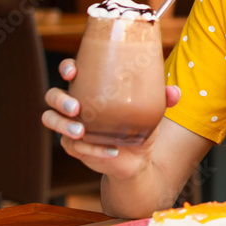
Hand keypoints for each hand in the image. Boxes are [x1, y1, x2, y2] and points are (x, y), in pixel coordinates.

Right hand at [41, 58, 180, 178]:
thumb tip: (175, 92)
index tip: (73, 71)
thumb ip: (163, 97)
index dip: (67, 68)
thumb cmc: (140, 123)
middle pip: (52, 96)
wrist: (138, 157)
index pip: (70, 71)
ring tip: (81, 130)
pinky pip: (72, 146)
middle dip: (59, 99)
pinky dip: (91, 148)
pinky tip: (110, 150)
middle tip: (75, 106)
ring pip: (51, 119)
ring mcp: (71, 124)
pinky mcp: (74, 146)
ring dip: (62, 124)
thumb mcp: (152, 108)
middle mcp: (76, 103)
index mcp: (90, 86)